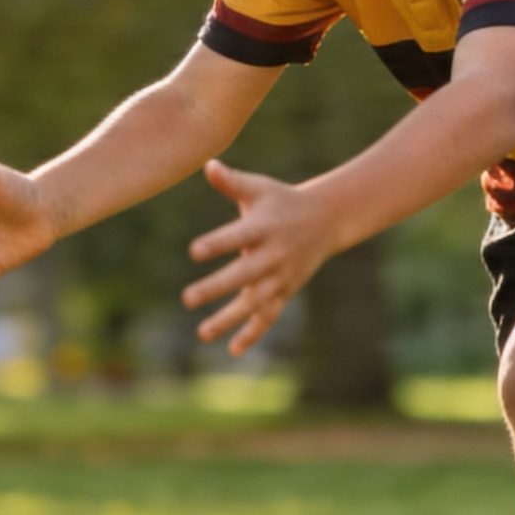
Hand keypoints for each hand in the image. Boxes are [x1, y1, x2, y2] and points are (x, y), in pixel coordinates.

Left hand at [183, 159, 341, 354]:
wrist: (327, 219)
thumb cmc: (281, 200)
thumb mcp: (259, 188)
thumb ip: (231, 182)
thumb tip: (207, 165)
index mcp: (264, 227)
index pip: (238, 236)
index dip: (217, 243)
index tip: (193, 251)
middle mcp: (273, 254)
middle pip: (244, 274)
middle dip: (217, 288)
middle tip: (187, 298)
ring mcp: (281, 276)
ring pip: (255, 302)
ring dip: (230, 319)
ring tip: (202, 333)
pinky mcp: (286, 290)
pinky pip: (270, 315)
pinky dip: (254, 333)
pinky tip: (233, 349)